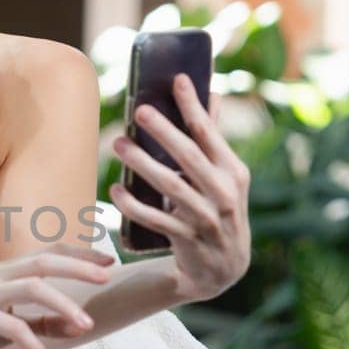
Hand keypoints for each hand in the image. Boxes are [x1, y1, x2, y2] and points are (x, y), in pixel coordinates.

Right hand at [0, 244, 113, 348]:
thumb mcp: (9, 328)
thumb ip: (42, 324)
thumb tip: (80, 325)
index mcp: (4, 274)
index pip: (46, 254)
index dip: (78, 254)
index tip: (108, 261)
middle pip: (43, 261)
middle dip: (78, 267)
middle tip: (107, 278)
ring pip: (32, 288)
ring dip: (63, 305)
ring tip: (87, 325)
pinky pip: (10, 326)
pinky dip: (32, 344)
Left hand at [110, 75, 251, 302]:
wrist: (223, 269)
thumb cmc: (219, 209)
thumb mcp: (224, 177)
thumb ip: (213, 138)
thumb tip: (211, 94)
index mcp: (233, 171)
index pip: (211, 134)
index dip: (194, 106)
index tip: (177, 80)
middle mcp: (225, 193)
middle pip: (190, 157)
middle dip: (164, 132)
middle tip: (139, 111)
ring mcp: (207, 219)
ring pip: (170, 188)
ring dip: (142, 165)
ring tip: (119, 144)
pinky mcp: (188, 240)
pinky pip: (156, 220)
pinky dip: (133, 205)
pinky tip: (115, 190)